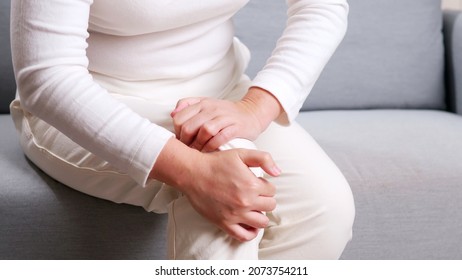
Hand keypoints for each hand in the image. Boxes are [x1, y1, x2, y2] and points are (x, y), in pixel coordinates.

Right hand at [150, 138, 280, 241]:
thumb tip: (278, 172)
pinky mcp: (224, 223)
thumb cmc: (216, 162)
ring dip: (261, 215)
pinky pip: (244, 236)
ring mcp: (235, 215)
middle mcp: (245, 202)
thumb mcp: (241, 153)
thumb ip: (263, 158)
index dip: (266, 185)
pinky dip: (251, 233)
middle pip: (270, 206)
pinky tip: (250, 224)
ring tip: (253, 207)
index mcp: (252, 185)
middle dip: (265, 199)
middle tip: (255, 194)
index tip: (257, 182)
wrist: (193, 173)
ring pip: (262, 222)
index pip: (272, 191)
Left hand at [171, 87, 282, 151]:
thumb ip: (188, 106)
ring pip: (204, 131)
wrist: (252, 113)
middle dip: (185, 142)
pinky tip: (209, 152)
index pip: (179, 118)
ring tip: (197, 154)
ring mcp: (224, 117)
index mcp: (202, 104)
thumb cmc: (226, 113)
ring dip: (198, 145)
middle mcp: (212, 109)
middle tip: (187, 151)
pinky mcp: (236, 127)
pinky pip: (221, 137)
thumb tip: (172, 114)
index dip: (176, 133)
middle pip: (189, 126)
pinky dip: (212, 146)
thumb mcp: (206, 104)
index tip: (181, 142)